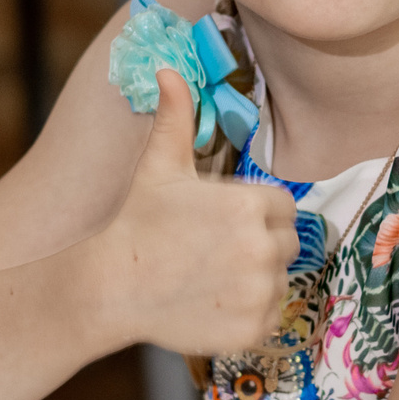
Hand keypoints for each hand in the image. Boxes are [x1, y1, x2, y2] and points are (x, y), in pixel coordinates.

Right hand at [97, 69, 296, 355]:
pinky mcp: (254, 327)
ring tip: (212, 277)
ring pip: (280, 279)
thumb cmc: (138, 223)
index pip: (282, 207)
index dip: (256, 215)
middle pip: (286, 243)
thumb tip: (169, 71)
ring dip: (256, 279)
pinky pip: (271, 316)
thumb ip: (175, 117)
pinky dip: (250, 314)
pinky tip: (214, 304)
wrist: (112, 286)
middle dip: (258, 245)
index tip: (222, 225)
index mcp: (251, 204)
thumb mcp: (159, 166)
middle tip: (214, 252)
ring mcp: (260, 291)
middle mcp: (263, 247)